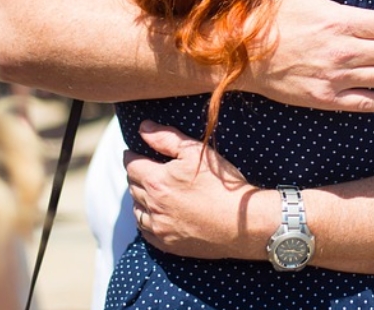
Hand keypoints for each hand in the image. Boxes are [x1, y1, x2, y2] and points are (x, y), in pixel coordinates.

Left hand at [127, 122, 264, 259]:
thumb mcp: (196, 152)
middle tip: (143, 169)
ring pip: (137, 210)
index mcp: (156, 181)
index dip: (131, 156)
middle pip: (132, 187)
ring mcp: (159, 228)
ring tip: (149, 192)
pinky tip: (155, 215)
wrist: (241, 223)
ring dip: (139, 199)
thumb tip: (143, 127)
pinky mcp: (168, 245)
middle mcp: (152, 206)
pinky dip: (146, 220)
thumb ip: (166, 138)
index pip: (132, 165)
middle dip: (136, 175)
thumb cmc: (222, 183)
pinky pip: (146, 231)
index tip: (132, 153)